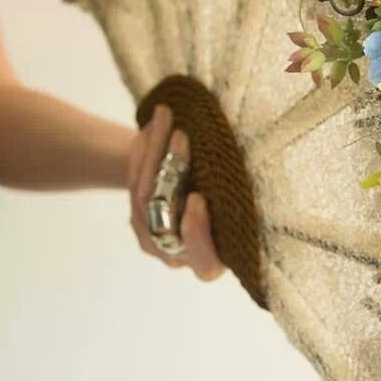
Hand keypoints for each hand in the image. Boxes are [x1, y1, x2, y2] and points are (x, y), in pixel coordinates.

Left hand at [128, 104, 223, 278]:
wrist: (202, 202)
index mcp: (212, 262)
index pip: (204, 261)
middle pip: (164, 216)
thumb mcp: (240, 202)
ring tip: (165, 118)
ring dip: (154, 151)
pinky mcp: (138, 219)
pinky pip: (134, 184)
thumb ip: (234, 198)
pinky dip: (142, 154)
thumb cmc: (236, 202)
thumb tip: (246, 166)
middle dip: (170, 169)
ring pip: (144, 195)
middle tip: (181, 136)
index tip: (197, 199)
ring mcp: (153, 239)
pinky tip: (149, 129)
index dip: (197, 233)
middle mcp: (179, 256)